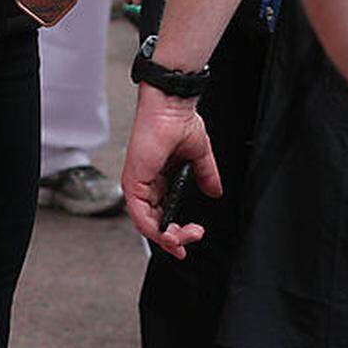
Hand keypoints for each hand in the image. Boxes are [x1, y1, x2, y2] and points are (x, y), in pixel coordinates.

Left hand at [122, 82, 221, 258]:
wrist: (172, 107)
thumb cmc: (180, 122)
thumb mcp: (198, 156)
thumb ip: (206, 176)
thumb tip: (215, 192)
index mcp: (158, 178)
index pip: (162, 213)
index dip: (176, 230)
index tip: (194, 234)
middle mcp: (145, 184)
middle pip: (155, 224)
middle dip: (174, 238)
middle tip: (191, 239)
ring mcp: (137, 185)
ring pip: (147, 224)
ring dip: (167, 237)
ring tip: (184, 239)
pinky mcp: (133, 182)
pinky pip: (140, 215)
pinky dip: (154, 229)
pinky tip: (169, 234)